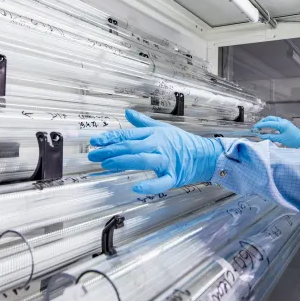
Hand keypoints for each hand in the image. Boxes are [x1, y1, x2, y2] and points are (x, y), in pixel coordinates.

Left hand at [87, 110, 222, 194]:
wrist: (206, 156)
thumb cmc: (183, 142)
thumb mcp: (163, 128)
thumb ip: (142, 123)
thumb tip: (127, 113)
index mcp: (154, 135)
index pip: (128, 135)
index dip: (110, 138)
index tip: (95, 142)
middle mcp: (158, 146)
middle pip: (131, 146)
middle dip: (110, 150)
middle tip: (93, 155)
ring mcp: (166, 161)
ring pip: (142, 160)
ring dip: (122, 161)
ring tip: (106, 164)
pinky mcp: (173, 177)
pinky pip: (161, 182)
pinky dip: (150, 186)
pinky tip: (136, 188)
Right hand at [252, 116, 299, 147]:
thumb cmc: (293, 140)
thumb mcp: (281, 139)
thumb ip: (270, 137)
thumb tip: (261, 136)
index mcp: (281, 124)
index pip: (268, 123)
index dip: (260, 125)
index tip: (255, 128)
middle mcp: (283, 121)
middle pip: (270, 118)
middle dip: (263, 122)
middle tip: (257, 127)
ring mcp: (284, 122)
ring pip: (273, 119)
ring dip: (267, 122)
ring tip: (261, 127)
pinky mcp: (286, 124)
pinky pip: (276, 121)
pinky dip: (271, 123)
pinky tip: (268, 127)